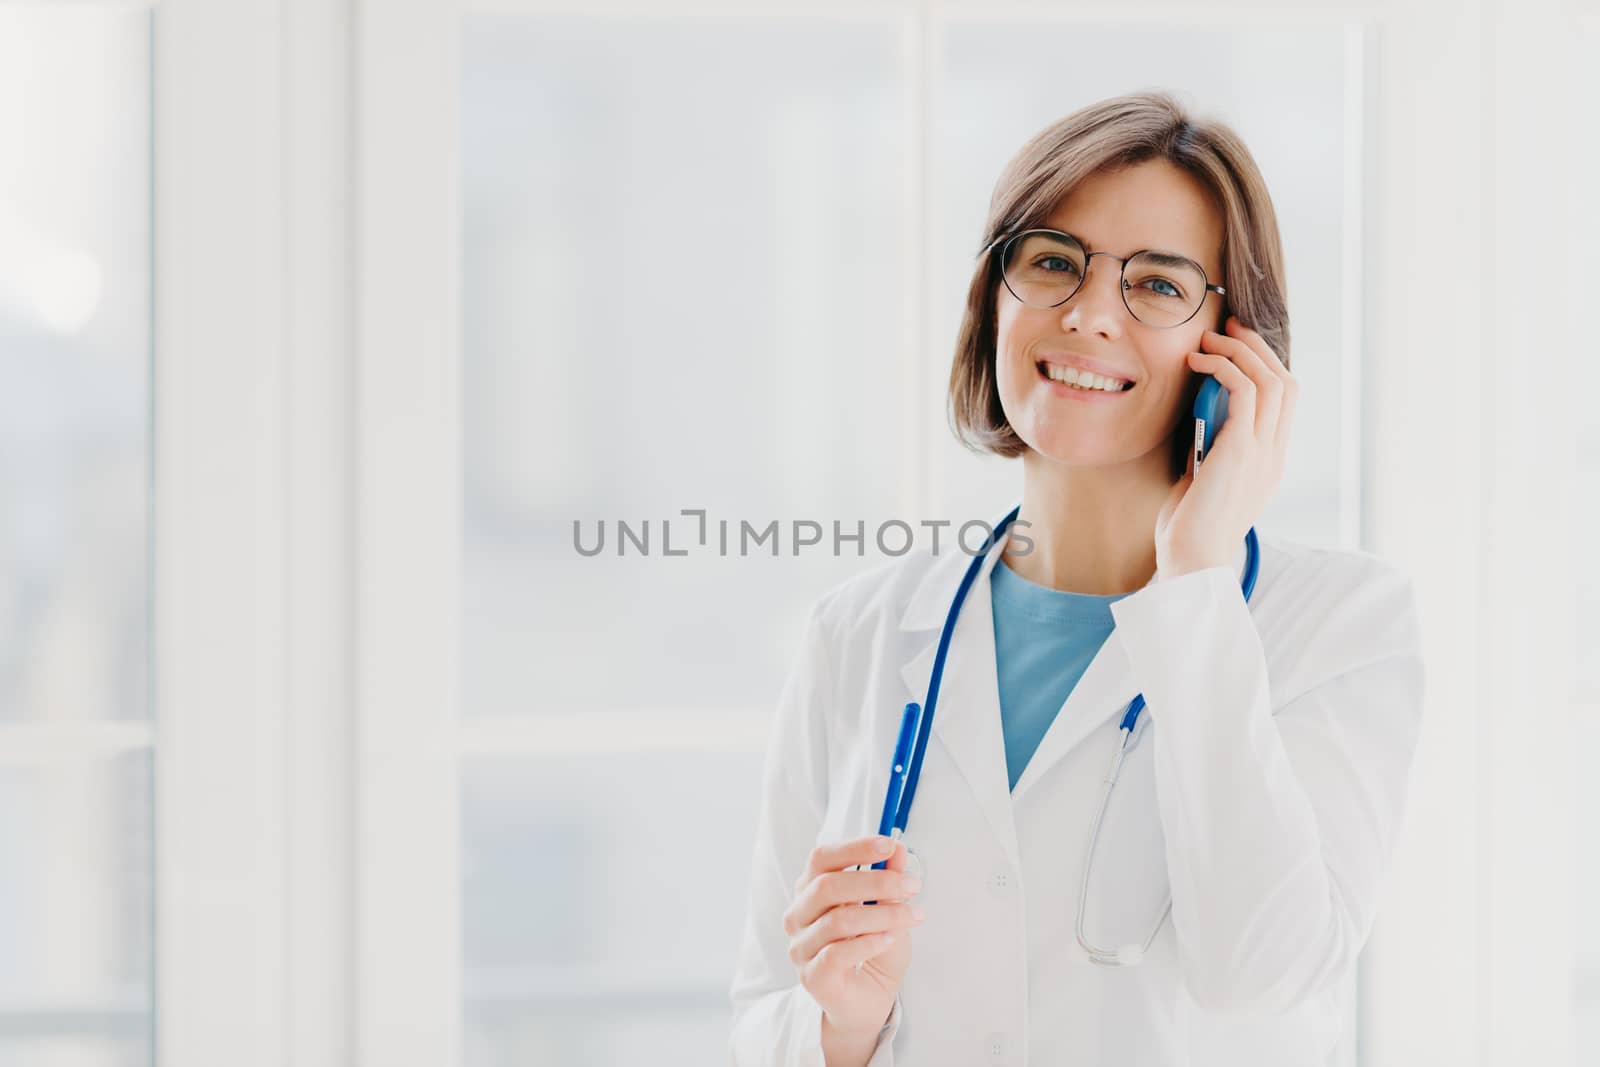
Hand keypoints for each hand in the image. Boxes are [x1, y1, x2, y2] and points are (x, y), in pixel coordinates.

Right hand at [783, 834, 923, 1044]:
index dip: (854, 848)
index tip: (888, 844)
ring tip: (913, 916)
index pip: (821, 858)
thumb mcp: (889, 911)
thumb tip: (899, 850)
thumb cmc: (873, 952)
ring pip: (838, 920)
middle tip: (912, 885)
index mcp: (810, 891)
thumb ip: (890, 881)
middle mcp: (798, 916)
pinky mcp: (812, 976)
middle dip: (876, 881)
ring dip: (883, 914)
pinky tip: (890, 939)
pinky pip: (838, 953)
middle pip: (828, 886)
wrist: (867, 1004)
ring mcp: (800, 947)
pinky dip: (870, 942)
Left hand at [1155, 315, 1297, 578]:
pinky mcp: (1241, 451)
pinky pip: (1245, 392)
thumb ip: (1209, 449)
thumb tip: (1196, 419)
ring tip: (1210, 339)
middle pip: (1285, 382)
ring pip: (1272, 381)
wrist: (1191, 560)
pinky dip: (1224, 369)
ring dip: (1241, 351)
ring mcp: (1264, 452)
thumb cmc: (1188, 527)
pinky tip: (1199, 363)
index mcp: (1270, 462)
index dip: (1264, 366)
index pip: (1284, 400)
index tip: (1234, 346)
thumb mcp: (1203, 480)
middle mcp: (1275, 454)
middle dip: (1257, 348)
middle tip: (1226, 328)